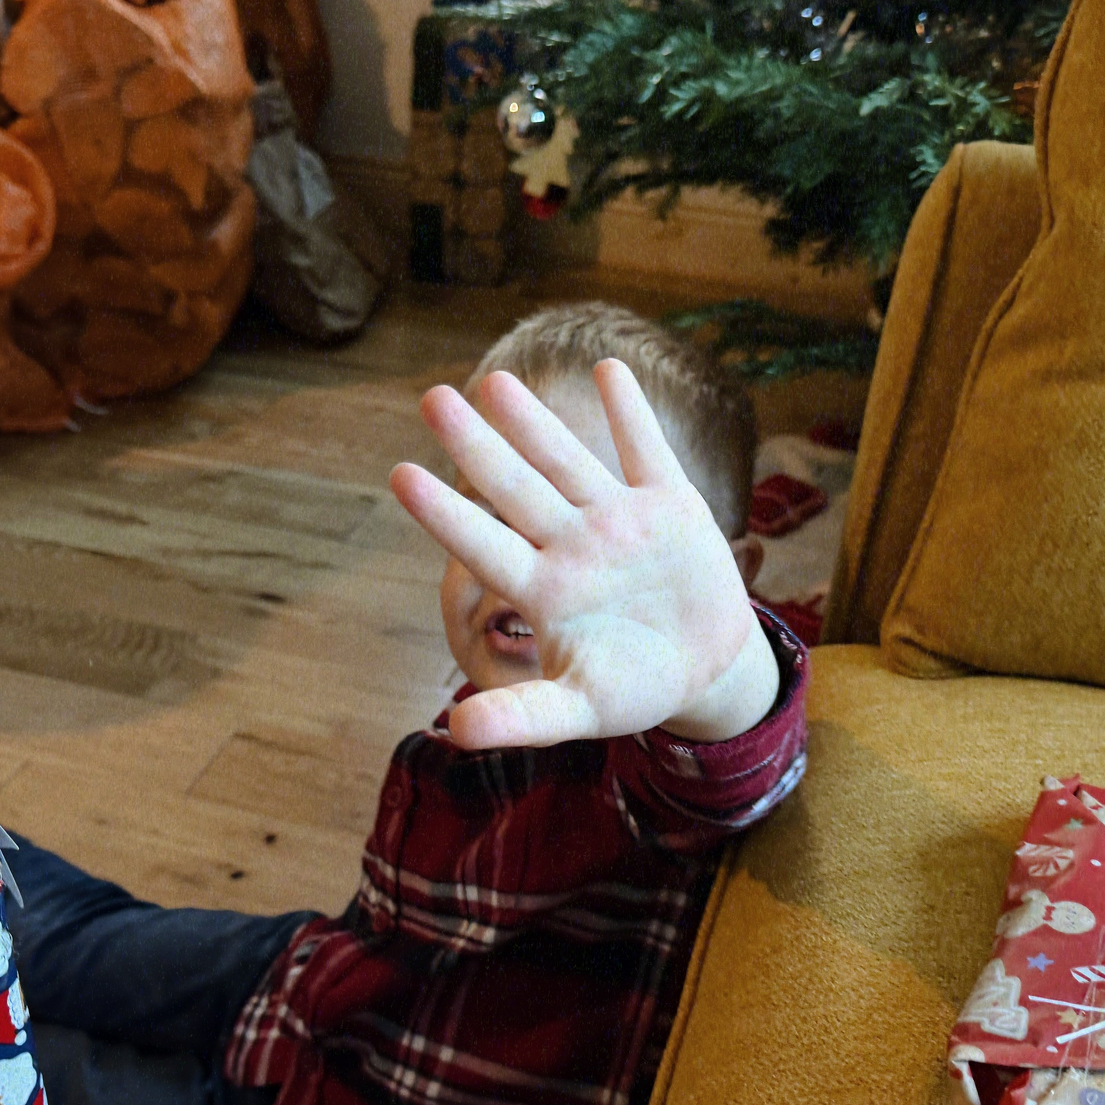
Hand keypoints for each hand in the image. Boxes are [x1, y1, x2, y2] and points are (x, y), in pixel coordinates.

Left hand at [390, 360, 779, 749]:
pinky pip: (647, 452)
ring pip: (568, 462)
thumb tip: (455, 735)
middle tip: (431, 398)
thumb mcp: (577, 711)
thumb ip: (520, 717)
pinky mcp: (670, 506)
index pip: (483, 544)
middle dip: (475, 444)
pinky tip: (607, 369)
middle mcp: (570, 545)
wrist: (704, 669)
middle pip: (515, 486)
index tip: (400, 475)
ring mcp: (618, 521)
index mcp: (542, 590)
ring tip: (495, 380)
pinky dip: (631, 414)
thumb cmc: (629, 689)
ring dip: (534, 421)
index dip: (444, 512)